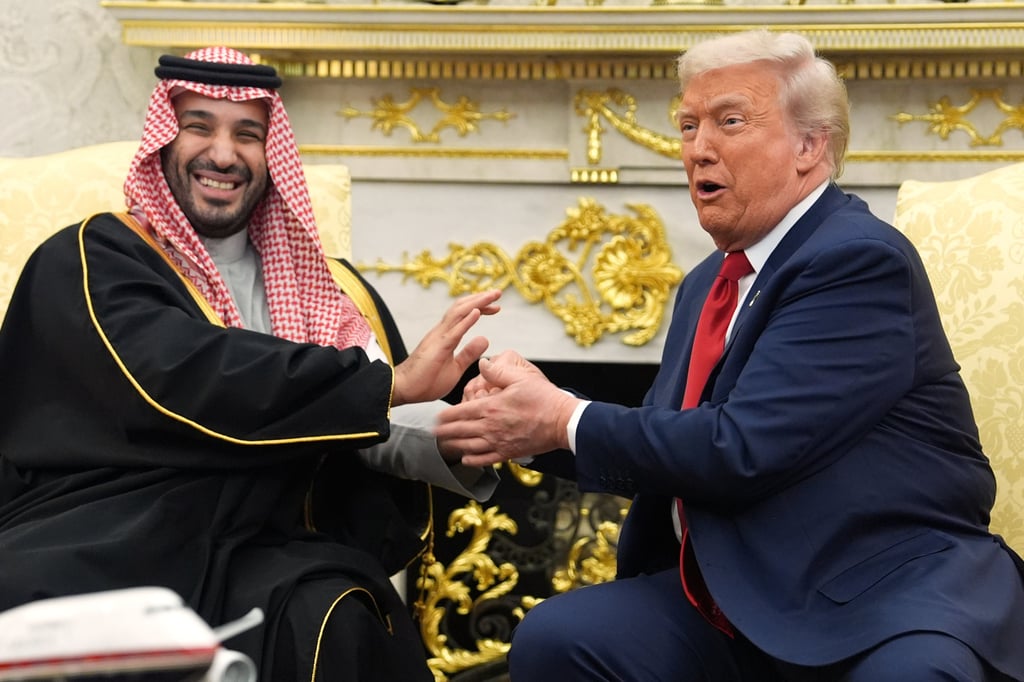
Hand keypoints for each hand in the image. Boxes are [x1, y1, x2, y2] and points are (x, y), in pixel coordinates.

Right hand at [392, 289, 500, 405]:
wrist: (403, 389)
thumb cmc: (426, 381)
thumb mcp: (455, 368)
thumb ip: (468, 354)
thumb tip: (485, 339)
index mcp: (445, 336)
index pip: (464, 314)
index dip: (480, 307)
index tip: (496, 306)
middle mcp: (441, 332)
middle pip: (462, 308)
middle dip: (481, 298)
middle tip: (497, 292)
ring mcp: (438, 338)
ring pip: (458, 313)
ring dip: (477, 303)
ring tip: (492, 296)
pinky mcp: (437, 348)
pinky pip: (454, 332)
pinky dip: (467, 321)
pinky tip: (478, 312)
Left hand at [434, 350, 579, 466]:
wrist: (562, 422)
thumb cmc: (544, 400)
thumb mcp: (520, 378)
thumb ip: (497, 371)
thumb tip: (482, 364)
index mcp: (492, 408)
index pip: (462, 412)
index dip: (447, 415)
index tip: (437, 417)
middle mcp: (491, 427)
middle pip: (461, 431)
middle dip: (445, 432)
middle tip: (433, 432)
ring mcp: (499, 442)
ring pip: (469, 446)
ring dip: (455, 445)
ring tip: (445, 445)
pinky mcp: (509, 453)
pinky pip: (486, 459)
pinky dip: (473, 460)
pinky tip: (466, 459)